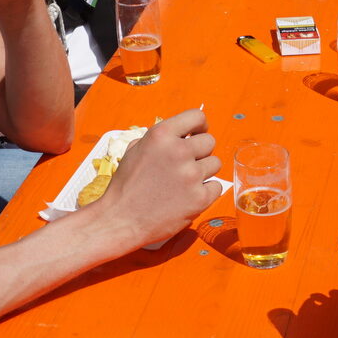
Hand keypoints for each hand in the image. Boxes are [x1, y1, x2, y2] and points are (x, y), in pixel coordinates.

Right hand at [95, 108, 221, 246]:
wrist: (121, 220)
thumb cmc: (126, 186)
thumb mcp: (134, 151)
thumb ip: (160, 139)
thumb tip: (182, 133)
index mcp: (161, 135)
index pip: (196, 116)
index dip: (200, 125)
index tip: (197, 134)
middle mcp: (178, 151)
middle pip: (209, 141)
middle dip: (201, 151)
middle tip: (187, 164)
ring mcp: (191, 175)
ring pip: (215, 163)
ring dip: (203, 171)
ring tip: (184, 182)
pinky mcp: (199, 198)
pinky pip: (216, 186)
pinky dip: (206, 192)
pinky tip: (188, 196)